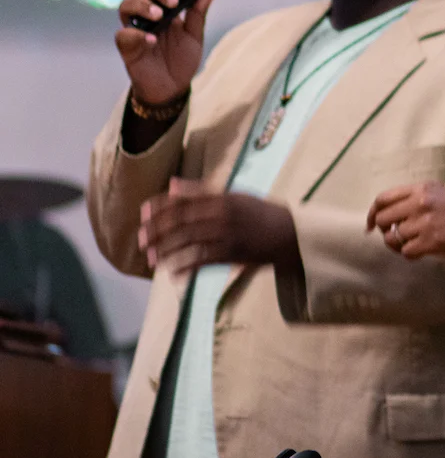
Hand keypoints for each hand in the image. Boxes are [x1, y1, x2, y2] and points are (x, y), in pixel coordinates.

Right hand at [115, 0, 215, 104]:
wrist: (172, 87)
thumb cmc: (181, 59)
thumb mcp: (195, 35)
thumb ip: (199, 13)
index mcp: (166, 7)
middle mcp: (147, 14)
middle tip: (174, 2)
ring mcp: (135, 28)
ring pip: (126, 6)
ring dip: (143, 6)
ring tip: (160, 16)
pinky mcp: (127, 46)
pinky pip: (124, 34)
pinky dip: (137, 34)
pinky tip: (152, 39)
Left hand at [138, 179, 297, 276]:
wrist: (290, 234)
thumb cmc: (260, 212)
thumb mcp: (234, 195)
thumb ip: (201, 190)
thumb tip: (172, 184)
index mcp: (223, 197)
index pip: (184, 201)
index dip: (160, 207)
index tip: (143, 214)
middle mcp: (224, 215)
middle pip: (181, 222)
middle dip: (157, 231)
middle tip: (141, 240)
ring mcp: (228, 235)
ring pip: (188, 243)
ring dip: (166, 251)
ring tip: (151, 258)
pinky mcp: (232, 254)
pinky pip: (202, 262)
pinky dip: (185, 268)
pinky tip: (172, 273)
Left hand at [367, 182, 444, 260]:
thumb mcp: (442, 195)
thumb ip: (417, 200)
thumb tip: (390, 216)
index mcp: (423, 188)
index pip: (383, 198)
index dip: (373, 214)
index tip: (372, 226)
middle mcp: (421, 202)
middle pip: (383, 219)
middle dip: (386, 232)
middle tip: (398, 238)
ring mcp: (425, 222)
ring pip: (393, 238)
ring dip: (400, 245)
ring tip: (416, 245)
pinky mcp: (431, 241)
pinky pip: (406, 251)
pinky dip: (412, 255)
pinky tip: (424, 252)